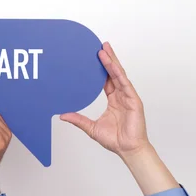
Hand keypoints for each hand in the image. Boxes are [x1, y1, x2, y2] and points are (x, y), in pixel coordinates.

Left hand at [60, 42, 149, 159]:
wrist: (127, 149)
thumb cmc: (114, 140)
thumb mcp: (91, 127)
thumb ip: (78, 119)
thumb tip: (62, 115)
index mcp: (113, 100)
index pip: (106, 80)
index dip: (101, 68)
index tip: (94, 57)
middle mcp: (121, 95)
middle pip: (113, 73)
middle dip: (107, 59)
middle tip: (100, 46)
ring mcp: (128, 96)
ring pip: (118, 74)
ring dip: (111, 61)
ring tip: (104, 49)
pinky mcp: (133, 100)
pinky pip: (124, 83)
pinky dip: (117, 72)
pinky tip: (111, 64)